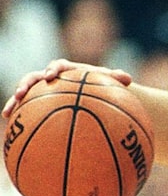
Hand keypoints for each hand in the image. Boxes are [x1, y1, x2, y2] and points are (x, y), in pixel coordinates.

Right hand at [3, 59, 131, 117]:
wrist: (99, 94)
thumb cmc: (105, 88)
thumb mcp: (112, 84)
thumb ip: (116, 78)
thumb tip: (128, 78)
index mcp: (68, 70)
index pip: (58, 66)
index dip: (53, 70)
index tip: (50, 76)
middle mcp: (52, 78)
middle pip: (34, 77)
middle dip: (26, 84)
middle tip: (20, 93)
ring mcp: (44, 91)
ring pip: (26, 94)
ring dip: (15, 102)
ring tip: (8, 113)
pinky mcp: (40, 103)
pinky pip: (28, 110)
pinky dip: (20, 117)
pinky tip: (12, 129)